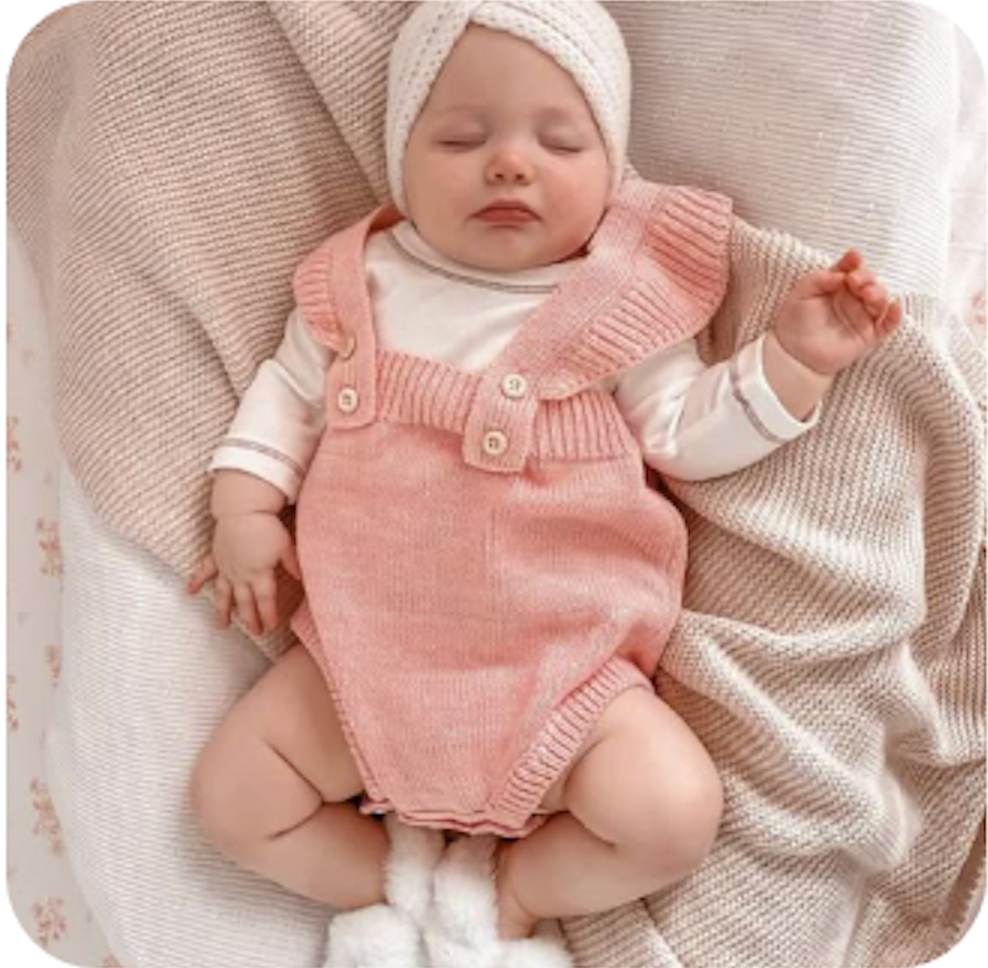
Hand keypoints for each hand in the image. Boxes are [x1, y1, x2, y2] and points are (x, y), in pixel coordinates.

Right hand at [187, 512, 300, 634]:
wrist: (242, 509)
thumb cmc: (266, 526)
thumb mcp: (286, 546)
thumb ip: (292, 564)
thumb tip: (302, 578)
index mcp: (260, 574)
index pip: (266, 600)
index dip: (269, 615)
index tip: (272, 626)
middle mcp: (241, 575)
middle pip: (245, 602)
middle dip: (250, 619)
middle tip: (256, 632)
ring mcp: (226, 567)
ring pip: (223, 594)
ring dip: (223, 610)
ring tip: (223, 625)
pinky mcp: (216, 556)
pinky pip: (204, 571)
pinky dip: (196, 581)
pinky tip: (189, 591)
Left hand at [774, 249, 901, 374]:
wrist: (792, 352)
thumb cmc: (794, 321)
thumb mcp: (801, 295)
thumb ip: (819, 280)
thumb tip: (841, 273)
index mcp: (837, 285)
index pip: (850, 268)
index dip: (853, 262)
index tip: (853, 258)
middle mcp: (852, 298)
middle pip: (868, 281)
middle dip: (865, 277)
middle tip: (854, 280)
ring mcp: (862, 316)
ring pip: (880, 300)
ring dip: (878, 293)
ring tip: (867, 293)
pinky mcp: (868, 335)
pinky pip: (887, 324)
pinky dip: (894, 316)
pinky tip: (894, 307)